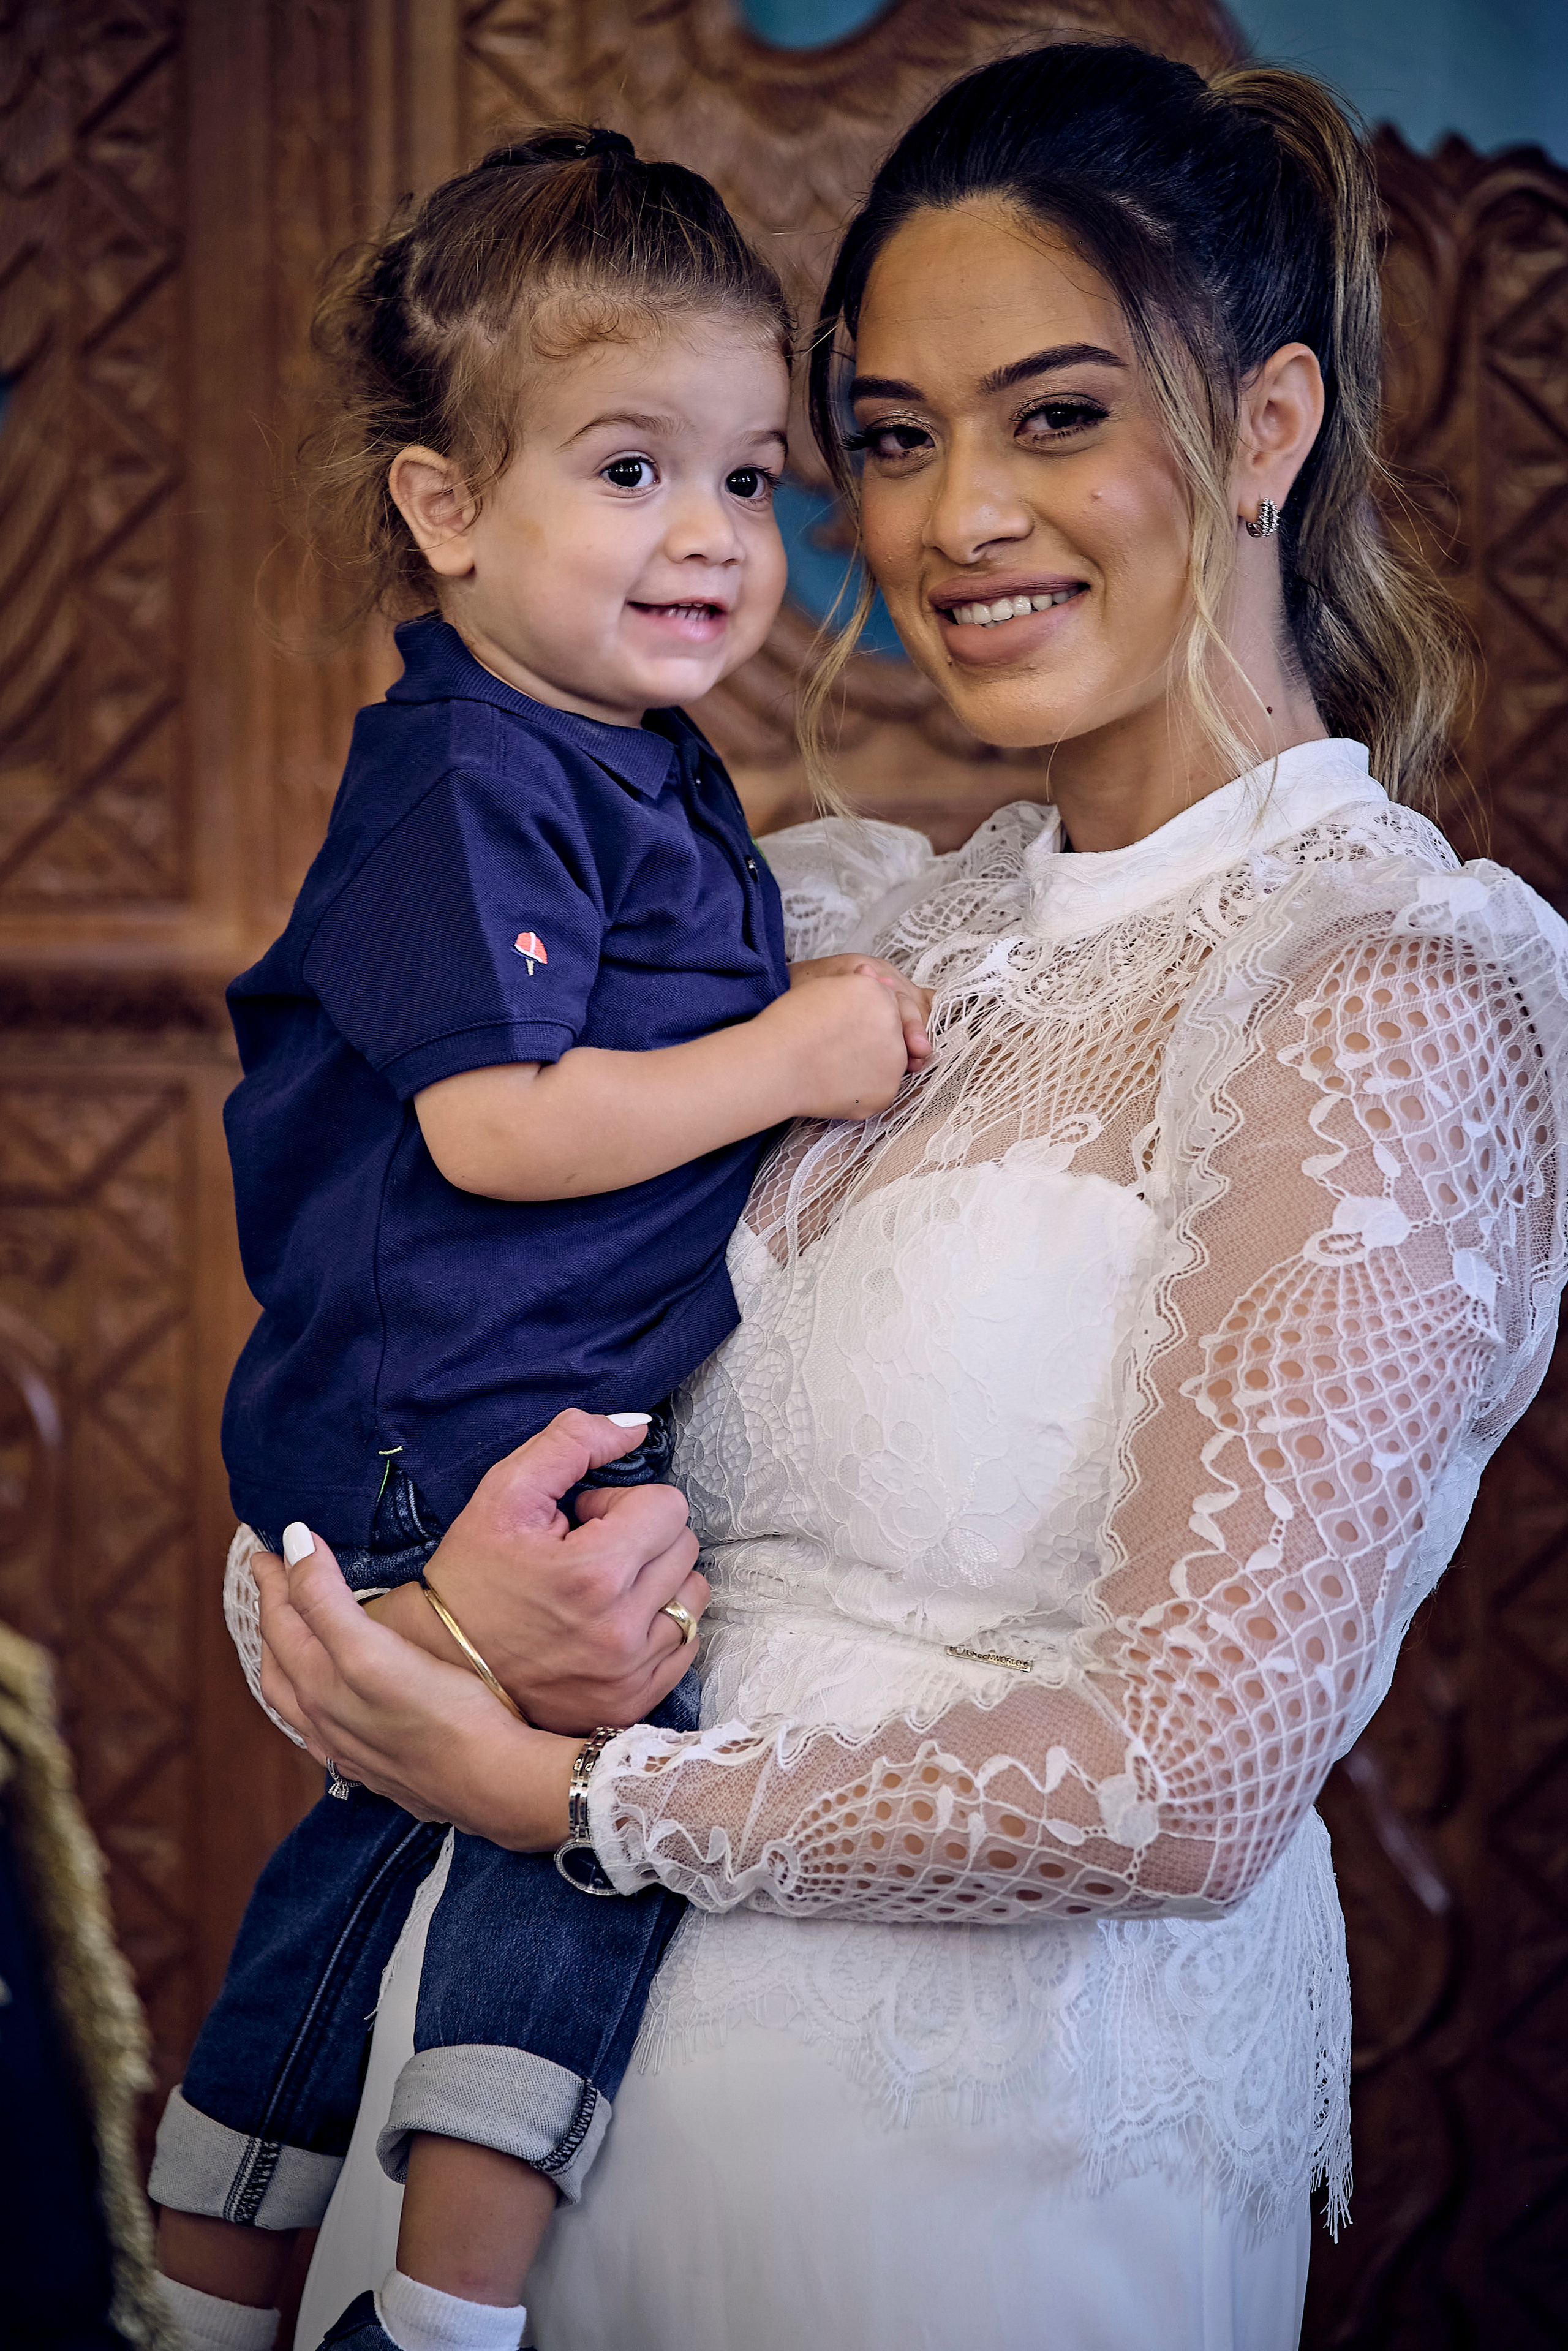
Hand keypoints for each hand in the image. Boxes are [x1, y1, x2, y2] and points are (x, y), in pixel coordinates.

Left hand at [256, 1539, 577, 1848]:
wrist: (492, 1780)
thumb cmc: (439, 1712)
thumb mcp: (370, 1649)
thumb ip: (325, 1599)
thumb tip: (292, 1543)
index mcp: (317, 1687)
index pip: (281, 1622)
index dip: (276, 1579)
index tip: (269, 1545)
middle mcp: (324, 1722)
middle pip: (280, 1662)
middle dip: (273, 1615)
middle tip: (274, 1579)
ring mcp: (351, 1749)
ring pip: (299, 1702)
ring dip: (288, 1661)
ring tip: (292, 1638)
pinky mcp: (381, 1767)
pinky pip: (328, 1731)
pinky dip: (316, 1705)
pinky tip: (334, 1708)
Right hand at [359, 1410, 707, 1731]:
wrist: (443, 1666)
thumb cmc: (472, 1575)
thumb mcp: (504, 1493)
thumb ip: (572, 1442)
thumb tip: (637, 1426)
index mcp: (595, 1574)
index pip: (669, 1506)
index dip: (623, 1504)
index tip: (583, 1523)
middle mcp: (622, 1630)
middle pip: (685, 1547)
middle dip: (643, 1537)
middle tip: (589, 1553)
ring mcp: (631, 1674)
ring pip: (693, 1595)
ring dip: (659, 1581)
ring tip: (605, 1588)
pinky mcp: (634, 1703)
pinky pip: (686, 1643)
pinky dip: (660, 1625)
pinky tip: (614, 1622)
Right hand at [753, 963, 921, 1122]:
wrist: (775, 1065)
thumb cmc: (790, 1024)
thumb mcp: (824, 987)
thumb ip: (858, 983)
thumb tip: (877, 976)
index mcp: (879, 993)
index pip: (886, 1004)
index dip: (863, 1017)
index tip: (841, 1027)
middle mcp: (893, 1024)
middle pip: (892, 1034)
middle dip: (873, 1041)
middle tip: (835, 1048)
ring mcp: (894, 1061)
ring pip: (890, 1064)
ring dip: (871, 1066)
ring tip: (834, 1067)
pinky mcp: (886, 1092)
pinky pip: (881, 1090)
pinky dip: (864, 1091)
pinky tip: (837, 1085)